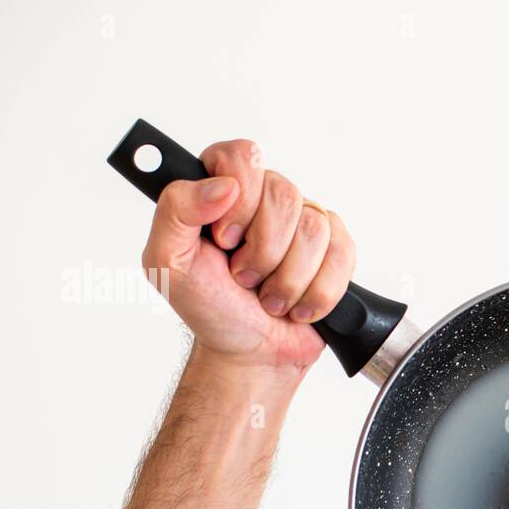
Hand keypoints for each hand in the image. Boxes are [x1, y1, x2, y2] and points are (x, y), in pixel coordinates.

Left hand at [141, 139, 355, 371]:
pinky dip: (318, 291)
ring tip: (269, 297)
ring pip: (315, 229)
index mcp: (223, 190)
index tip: (224, 241)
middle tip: (243, 278)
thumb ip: (175, 210)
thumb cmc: (210, 308)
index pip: (241, 156)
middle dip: (263, 252)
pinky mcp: (336, 248)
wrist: (249, 353)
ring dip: (288, 279)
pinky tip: (298, 305)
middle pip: (284, 194)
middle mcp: (266, 198)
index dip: (239, 199)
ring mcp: (305, 222)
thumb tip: (222, 184)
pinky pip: (341, 254)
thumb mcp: (166, 262)